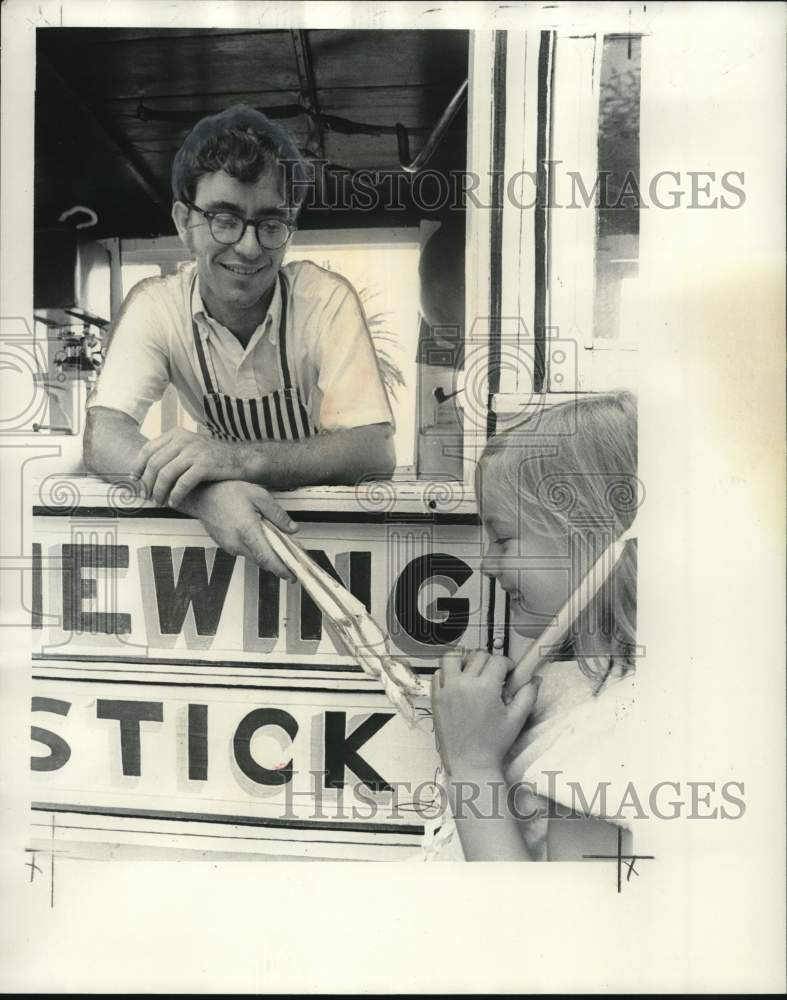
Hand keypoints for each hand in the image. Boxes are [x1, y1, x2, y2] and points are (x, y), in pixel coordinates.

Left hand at [135, 428, 252, 506]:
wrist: (240, 459)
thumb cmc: (212, 457)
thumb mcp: (189, 446)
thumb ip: (170, 452)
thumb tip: (146, 470)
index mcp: (176, 434)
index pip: (148, 450)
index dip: (138, 467)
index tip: (135, 480)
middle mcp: (184, 440)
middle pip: (155, 464)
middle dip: (148, 484)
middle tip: (148, 496)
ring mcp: (194, 452)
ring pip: (166, 475)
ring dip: (159, 491)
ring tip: (159, 501)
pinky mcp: (204, 465)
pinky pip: (182, 483)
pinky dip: (175, 495)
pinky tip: (174, 502)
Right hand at [184, 480, 298, 581]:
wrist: (203, 495)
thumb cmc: (227, 493)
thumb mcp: (259, 496)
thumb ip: (278, 514)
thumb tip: (291, 528)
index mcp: (247, 531)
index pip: (267, 558)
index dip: (281, 569)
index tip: (291, 574)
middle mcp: (237, 543)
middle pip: (262, 561)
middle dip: (278, 563)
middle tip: (290, 560)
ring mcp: (230, 546)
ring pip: (254, 557)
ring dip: (267, 555)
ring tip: (278, 547)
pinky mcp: (226, 545)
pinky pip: (245, 551)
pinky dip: (256, 549)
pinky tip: (261, 539)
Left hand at [431, 649, 540, 774]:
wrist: (470, 763)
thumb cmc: (493, 744)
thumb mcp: (516, 719)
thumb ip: (528, 695)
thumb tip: (534, 679)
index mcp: (485, 688)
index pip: (498, 660)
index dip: (508, 664)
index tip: (510, 673)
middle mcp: (464, 684)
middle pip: (478, 655)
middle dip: (490, 661)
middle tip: (495, 675)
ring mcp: (447, 689)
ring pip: (453, 657)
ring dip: (465, 660)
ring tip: (473, 671)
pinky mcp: (436, 697)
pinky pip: (438, 674)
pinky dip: (448, 673)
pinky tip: (458, 683)